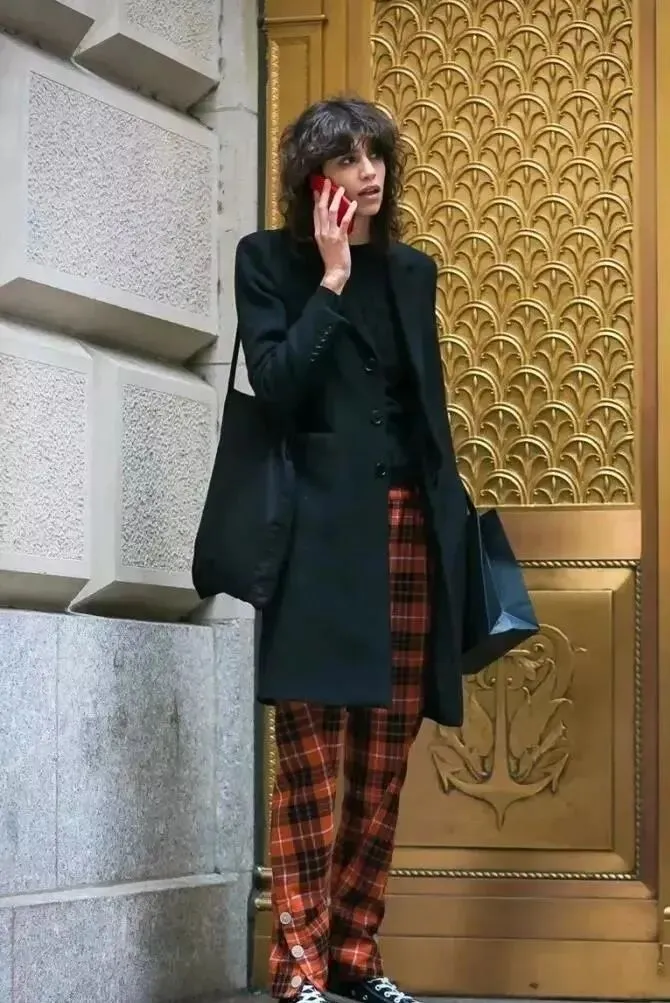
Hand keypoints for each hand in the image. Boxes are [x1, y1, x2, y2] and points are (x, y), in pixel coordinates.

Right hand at [313, 179, 356, 293]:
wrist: (335, 272)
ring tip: (341, 188)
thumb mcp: (325, 244)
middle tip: (326, 181)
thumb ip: (325, 232)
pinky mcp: (340, 238)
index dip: (316, 199)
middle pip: (321, 208)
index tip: (317, 189)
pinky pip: (344, 221)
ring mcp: (330, 234)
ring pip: (331, 212)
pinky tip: (353, 203)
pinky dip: (349, 211)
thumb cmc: (332, 260)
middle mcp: (322, 231)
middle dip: (324, 193)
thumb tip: (329, 222)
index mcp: (317, 232)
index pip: (315, 212)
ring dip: (336, 198)